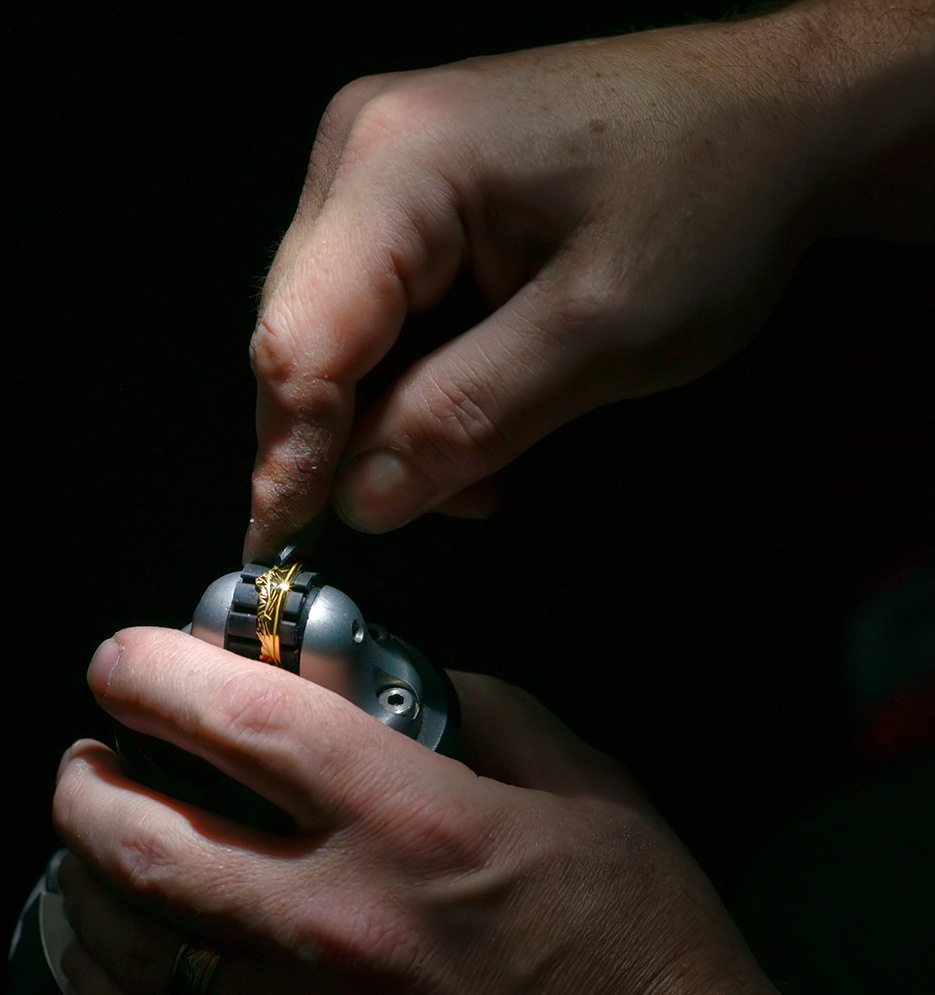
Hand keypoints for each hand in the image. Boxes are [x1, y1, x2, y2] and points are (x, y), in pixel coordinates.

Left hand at [53, 629, 777, 994]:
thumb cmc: (642, 947)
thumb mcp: (589, 788)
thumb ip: (486, 709)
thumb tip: (392, 681)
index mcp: (418, 822)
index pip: (246, 718)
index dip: (159, 672)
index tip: (124, 661)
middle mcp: (344, 923)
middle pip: (147, 836)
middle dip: (87, 780)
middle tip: (90, 758)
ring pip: (128, 949)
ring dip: (85, 878)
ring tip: (94, 846)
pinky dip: (107, 993)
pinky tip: (114, 957)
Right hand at [245, 0, 934, 555]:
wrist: (772, 122)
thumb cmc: (710, 202)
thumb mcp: (597, 332)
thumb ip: (468, 418)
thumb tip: (362, 501)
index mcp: (397, 165)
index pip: (299, 343)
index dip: (290, 459)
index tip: (283, 550)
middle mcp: (366, 154)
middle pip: (305, 343)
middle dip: (354, 446)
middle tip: (439, 507)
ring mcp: (386, 172)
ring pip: (341, 343)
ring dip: (396, 426)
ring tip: (482, 471)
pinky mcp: (416, 200)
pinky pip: (383, 319)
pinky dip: (419, 389)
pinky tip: (478, 421)